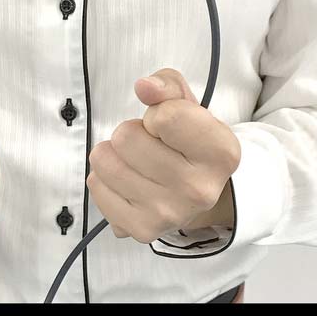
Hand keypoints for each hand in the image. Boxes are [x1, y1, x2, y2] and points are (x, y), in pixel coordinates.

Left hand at [86, 68, 239, 242]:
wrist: (191, 191)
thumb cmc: (185, 141)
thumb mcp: (186, 105)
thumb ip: (167, 85)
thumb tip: (144, 87)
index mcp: (221, 152)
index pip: (165, 115)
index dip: (156, 114)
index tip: (166, 127)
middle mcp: (200, 190)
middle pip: (126, 137)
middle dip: (130, 133)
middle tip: (148, 145)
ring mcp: (169, 214)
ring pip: (103, 160)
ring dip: (112, 153)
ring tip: (134, 161)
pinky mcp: (140, 229)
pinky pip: (95, 185)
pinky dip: (103, 178)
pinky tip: (126, 181)